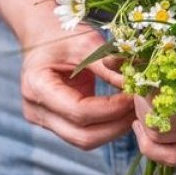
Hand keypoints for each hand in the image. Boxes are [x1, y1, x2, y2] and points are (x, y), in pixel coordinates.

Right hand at [20, 23, 134, 149]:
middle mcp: (35, 110)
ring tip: (133, 109)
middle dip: (116, 126)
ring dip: (113, 129)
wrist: (40, 35)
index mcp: (36, 86)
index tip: (134, 96)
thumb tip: (138, 86)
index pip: (79, 112)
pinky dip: (105, 126)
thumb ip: (108, 65)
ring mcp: (42, 120)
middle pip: (83, 136)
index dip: (112, 109)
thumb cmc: (60, 34)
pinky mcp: (54, 124)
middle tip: (140, 108)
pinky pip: (83, 134)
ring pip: (85, 141)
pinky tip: (120, 111)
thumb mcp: (85, 42)